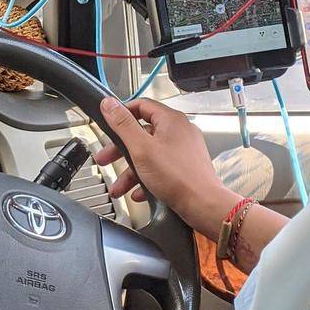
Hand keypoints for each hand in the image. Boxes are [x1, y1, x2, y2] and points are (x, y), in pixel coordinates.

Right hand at [93, 95, 234, 235]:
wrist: (202, 205)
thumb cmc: (178, 177)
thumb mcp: (141, 148)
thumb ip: (123, 125)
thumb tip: (109, 104)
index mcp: (171, 120)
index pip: (141, 105)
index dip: (122, 114)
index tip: (109, 123)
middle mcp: (180, 132)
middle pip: (142, 133)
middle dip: (120, 149)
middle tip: (106, 157)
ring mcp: (184, 150)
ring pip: (150, 155)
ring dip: (131, 171)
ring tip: (119, 186)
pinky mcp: (185, 167)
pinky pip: (160, 168)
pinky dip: (147, 179)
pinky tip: (138, 192)